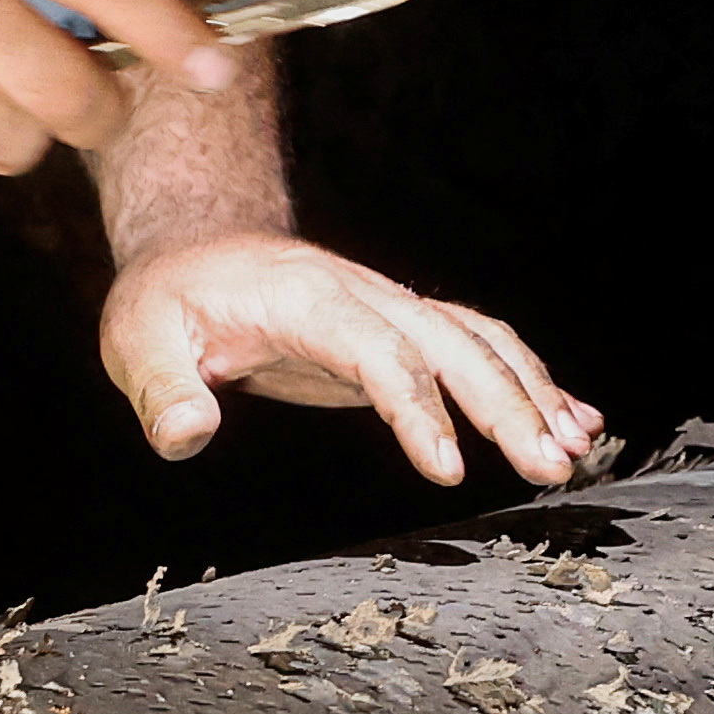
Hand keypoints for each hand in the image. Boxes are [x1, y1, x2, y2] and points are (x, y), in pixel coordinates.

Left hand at [101, 232, 599, 485]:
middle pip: (454, 344)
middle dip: (509, 404)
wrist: (195, 246)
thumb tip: (185, 436)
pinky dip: (531, 381)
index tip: (448, 468)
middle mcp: (365, 296)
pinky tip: (574, 420)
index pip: (378, 352)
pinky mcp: (403, 332)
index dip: (418, 408)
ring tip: (577, 450)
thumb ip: (161, 388)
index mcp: (308, 299)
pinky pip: (480, 348)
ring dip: (534, 393)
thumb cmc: (166, 298)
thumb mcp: (136, 338)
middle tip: (550, 467)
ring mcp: (390, 310)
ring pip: (481, 343)